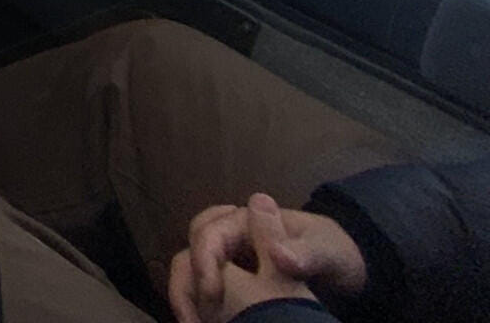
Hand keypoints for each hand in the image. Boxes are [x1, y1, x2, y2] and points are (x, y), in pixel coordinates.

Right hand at [169, 193, 354, 322]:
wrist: (346, 270)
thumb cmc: (335, 252)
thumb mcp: (329, 251)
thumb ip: (307, 252)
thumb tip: (277, 253)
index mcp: (246, 221)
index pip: (208, 234)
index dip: (204, 262)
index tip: (212, 297)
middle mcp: (231, 238)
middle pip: (190, 252)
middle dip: (187, 284)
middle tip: (196, 319)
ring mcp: (230, 261)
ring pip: (191, 273)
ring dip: (189, 299)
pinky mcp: (233, 282)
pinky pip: (205, 292)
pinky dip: (202, 310)